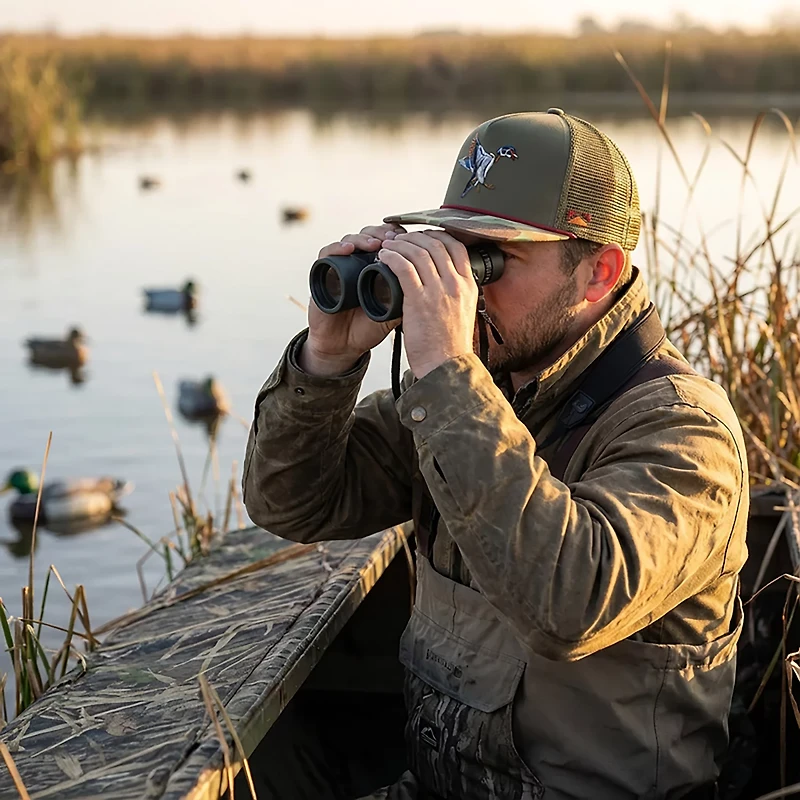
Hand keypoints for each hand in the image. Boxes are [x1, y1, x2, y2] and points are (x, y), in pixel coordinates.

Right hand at [301, 223, 405, 375]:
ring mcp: (340, 266)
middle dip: (383, 233)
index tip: (412, 240)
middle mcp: (359, 262)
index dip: (399, 236)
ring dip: (364, 237)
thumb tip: (433, 285)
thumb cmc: (368, 328)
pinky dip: (337, 248)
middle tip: (394, 239)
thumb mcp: (394, 312)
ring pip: (351, 239)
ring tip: (375, 244)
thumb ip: (410, 298)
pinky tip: (349, 248)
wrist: (344, 346)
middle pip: (370, 234)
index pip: (388, 241)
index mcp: (378, 267)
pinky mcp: (322, 274)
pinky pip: (327, 254)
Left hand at [378, 230, 477, 378]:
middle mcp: (456, 284)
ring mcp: (438, 291)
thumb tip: (444, 282)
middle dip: (415, 237)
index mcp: (469, 286)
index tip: (423, 237)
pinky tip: (384, 257)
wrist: (446, 368)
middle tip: (400, 239)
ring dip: (400, 244)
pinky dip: (392, 257)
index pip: (456, 247)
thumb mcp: (463, 314)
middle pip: (436, 244)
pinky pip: (404, 268)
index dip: (437, 236)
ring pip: (419, 252)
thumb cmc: (449, 347)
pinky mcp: (419, 301)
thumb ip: (456, 295)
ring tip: (387, 246)